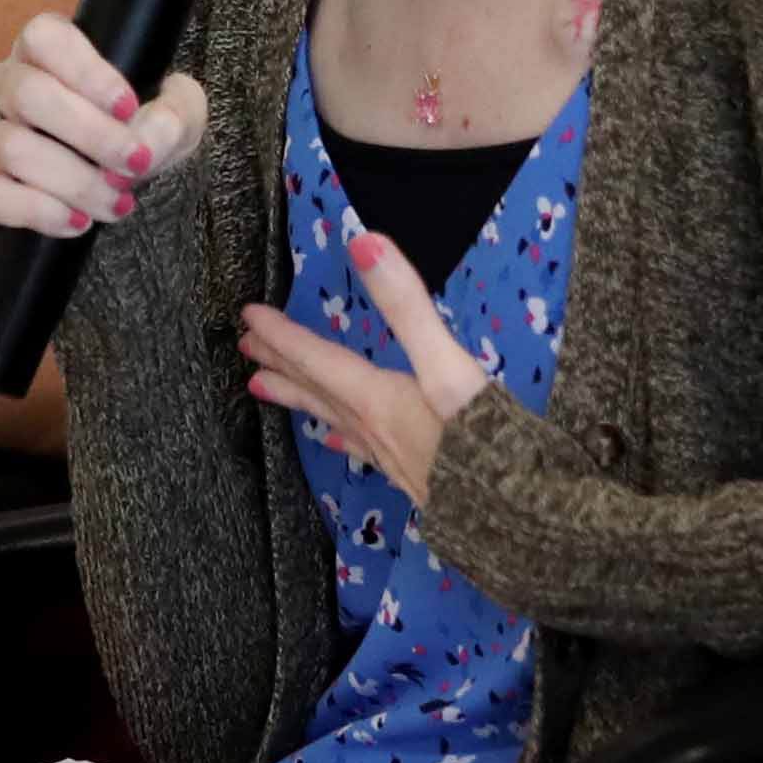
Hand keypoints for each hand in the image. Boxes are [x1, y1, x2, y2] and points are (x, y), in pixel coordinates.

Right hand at [0, 11, 210, 239]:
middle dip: (90, 134)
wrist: (106, 198)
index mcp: (44, 55)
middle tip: (134, 164)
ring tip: (116, 204)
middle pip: (27, 93)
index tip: (129, 108)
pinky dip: (38, 212)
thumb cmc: (133, 141)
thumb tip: (144, 140)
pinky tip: (77, 222)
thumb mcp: (173, 122)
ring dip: (73, 182)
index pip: (44, 38)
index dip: (86, 71)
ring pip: (9, 148)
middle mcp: (1, 86)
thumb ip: (173, 116)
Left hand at [238, 229, 492, 503]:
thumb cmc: (486, 440)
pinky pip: (359, 448)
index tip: (248, 315)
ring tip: (265, 389)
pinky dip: (340, 436)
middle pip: (314, 389)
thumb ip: (407, 306)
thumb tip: (363, 244)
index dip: (280, 334)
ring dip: (297, 398)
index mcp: (375, 398)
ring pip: (329, 418)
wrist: (519, 518)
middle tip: (243, 347)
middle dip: (279, 363)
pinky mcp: (412, 476)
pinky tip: (337, 440)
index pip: (314, 359)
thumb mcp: (449, 365)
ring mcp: (390, 455)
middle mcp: (372, 427)